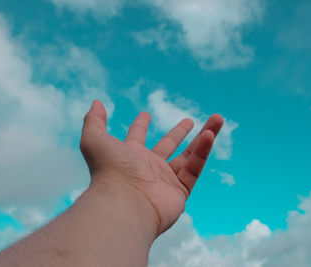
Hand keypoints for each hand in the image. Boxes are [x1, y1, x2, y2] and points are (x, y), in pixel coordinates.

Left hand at [80, 100, 223, 235]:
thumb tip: (97, 103)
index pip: (136, 137)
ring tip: (217, 119)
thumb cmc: (109, 171)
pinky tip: (210, 135)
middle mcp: (148, 168)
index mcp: (129, 156)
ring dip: (204, 137)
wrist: (124, 205)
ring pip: (188, 156)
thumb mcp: (94, 140)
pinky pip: (194, 169)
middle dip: (179, 132)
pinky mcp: (179, 193)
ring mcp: (165, 181)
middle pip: (168, 146)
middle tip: (189, 120)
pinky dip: (203, 152)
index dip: (140, 125)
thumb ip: (94, 121)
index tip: (145, 115)